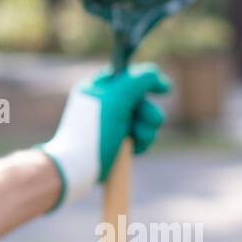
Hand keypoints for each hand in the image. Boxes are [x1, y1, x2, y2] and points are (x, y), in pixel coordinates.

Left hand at [37, 63, 170, 209]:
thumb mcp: (116, 98)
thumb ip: (138, 81)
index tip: (164, 89)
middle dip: (148, 112)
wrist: (78, 166)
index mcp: (99, 88)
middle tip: (148, 120)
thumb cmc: (93, 130)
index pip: (128, 76)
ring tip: (138, 138)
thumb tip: (156, 74)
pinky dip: (142, 142)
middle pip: (141, 100)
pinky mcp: (118, 144)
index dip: (147, 81)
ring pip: (145, 121)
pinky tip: (135, 149)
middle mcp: (106, 105)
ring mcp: (112, 125)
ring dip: (147, 129)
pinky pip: (141, 138)